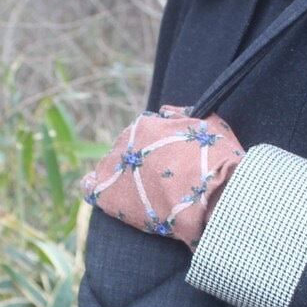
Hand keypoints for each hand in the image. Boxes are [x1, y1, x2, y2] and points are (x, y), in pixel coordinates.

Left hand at [77, 103, 245, 249]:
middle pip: (123, 151)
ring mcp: (115, 168)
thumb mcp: (207, 124)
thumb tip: (164, 111)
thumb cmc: (216, 159)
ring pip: (107, 167)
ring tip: (134, 191)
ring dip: (117, 176)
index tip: (162, 161)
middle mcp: (125, 143)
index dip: (151, 149)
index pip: (139, 133)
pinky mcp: (109, 194)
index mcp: (145, 126)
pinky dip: (93, 188)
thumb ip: (182, 115)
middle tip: (153, 180)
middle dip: (135, 163)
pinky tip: (99, 192)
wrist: (213, 194)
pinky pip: (90, 188)